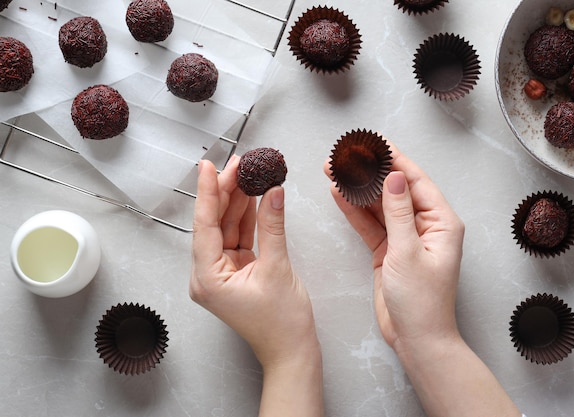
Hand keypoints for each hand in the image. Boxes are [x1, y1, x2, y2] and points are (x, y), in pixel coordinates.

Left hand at [190, 156, 318, 368]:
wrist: (292, 352)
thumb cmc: (281, 325)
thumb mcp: (278, 269)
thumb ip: (273, 227)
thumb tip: (273, 193)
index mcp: (207, 278)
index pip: (204, 225)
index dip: (207, 191)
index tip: (207, 166)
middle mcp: (208, 275)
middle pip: (214, 223)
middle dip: (225, 192)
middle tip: (238, 164)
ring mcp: (222, 274)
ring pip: (226, 228)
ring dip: (237, 202)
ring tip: (248, 174)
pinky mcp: (236, 272)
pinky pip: (238, 238)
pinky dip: (247, 218)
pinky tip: (254, 198)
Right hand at [324, 138, 464, 350]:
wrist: (416, 339)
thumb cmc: (422, 302)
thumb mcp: (408, 252)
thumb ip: (399, 213)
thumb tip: (395, 176)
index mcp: (441, 222)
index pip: (415, 180)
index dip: (393, 159)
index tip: (373, 142)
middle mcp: (425, 226)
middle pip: (394, 189)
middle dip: (368, 172)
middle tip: (344, 156)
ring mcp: (405, 238)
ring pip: (378, 206)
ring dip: (357, 190)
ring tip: (333, 171)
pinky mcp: (389, 251)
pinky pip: (370, 225)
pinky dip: (354, 211)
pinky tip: (339, 195)